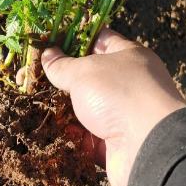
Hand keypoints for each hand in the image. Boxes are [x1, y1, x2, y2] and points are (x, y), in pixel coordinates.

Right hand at [41, 28, 185, 185]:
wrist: (147, 147)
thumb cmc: (119, 94)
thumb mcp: (84, 72)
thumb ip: (63, 65)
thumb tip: (48, 54)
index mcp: (129, 56)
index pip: (101, 39)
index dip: (76, 38)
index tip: (51, 40)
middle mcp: (130, 83)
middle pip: (94, 76)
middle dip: (67, 77)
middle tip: (38, 74)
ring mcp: (124, 114)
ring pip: (90, 108)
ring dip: (69, 108)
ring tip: (40, 102)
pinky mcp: (117, 144)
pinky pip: (90, 137)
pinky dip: (74, 135)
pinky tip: (53, 131)